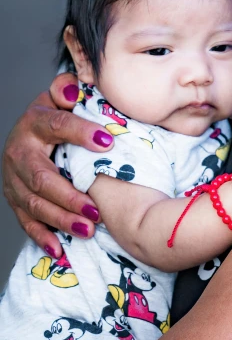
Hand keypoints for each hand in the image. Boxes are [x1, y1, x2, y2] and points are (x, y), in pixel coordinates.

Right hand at [2, 72, 113, 256]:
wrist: (31, 131)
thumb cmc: (56, 113)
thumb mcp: (60, 97)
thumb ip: (67, 89)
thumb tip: (73, 89)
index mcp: (34, 123)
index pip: (57, 126)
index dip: (81, 133)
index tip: (109, 141)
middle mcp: (20, 152)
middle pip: (42, 177)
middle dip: (69, 196)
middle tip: (96, 210)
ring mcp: (14, 179)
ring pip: (35, 204)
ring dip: (61, 219)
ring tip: (89, 229)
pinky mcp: (15, 199)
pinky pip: (26, 221)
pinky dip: (42, 237)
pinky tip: (60, 250)